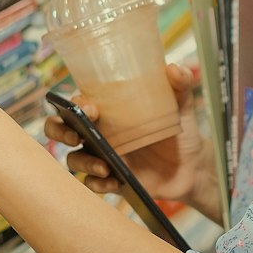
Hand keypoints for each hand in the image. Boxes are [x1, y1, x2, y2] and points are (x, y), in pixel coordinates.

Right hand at [46, 64, 212, 206]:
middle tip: (75, 135)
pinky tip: (114, 181)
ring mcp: (104, 157)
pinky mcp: (112, 180)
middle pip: (60, 128)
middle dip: (59, 130)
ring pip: (74, 159)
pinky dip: (98, 184)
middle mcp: (101, 133)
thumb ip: (180, 84)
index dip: (73, 104)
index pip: (78, 103)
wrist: (194, 167)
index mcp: (110, 112)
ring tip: (105, 166)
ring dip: (84, 162)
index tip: (90, 109)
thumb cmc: (181, 132)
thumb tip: (173, 68)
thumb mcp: (182, 106)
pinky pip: (93, 184)